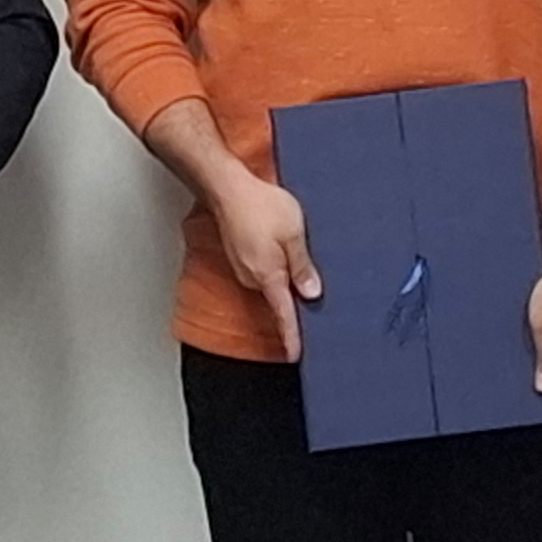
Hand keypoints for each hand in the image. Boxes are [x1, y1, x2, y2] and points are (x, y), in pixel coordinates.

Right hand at [204, 168, 319, 360]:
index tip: (296, 355)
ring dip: (284, 274)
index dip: (291, 336)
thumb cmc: (259, 204)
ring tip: (295, 252)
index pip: (283, 315)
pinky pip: (262, 269)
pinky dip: (274, 263)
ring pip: (270, 281)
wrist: (227, 186)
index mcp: (268, 277)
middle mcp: (252, 277)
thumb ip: (303, 266)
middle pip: (279, 298)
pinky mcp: (240, 256)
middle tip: (314, 285)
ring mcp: (243, 267)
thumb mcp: (293, 233)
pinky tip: (280, 245)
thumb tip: (311, 292)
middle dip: (295, 296)